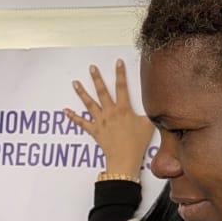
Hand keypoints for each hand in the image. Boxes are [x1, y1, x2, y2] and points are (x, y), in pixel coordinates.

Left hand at [65, 60, 155, 177]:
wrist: (125, 158)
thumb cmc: (137, 143)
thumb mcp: (148, 124)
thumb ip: (149, 113)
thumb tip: (156, 105)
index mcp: (124, 108)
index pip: (122, 86)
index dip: (120, 73)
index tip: (118, 62)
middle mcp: (110, 112)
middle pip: (102, 91)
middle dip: (97, 78)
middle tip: (91, 67)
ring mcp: (101, 121)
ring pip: (89, 103)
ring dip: (81, 92)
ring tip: (75, 83)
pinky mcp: (94, 130)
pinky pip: (81, 122)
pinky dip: (72, 116)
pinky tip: (65, 110)